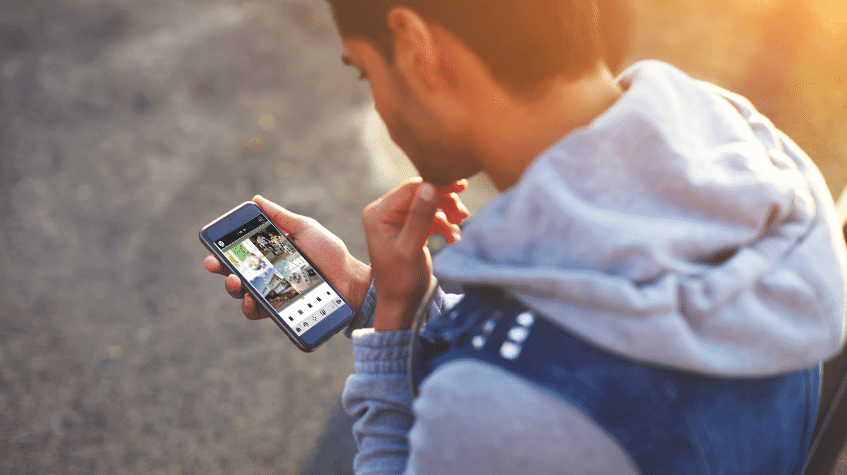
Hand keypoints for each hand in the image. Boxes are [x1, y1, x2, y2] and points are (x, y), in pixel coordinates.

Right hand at [203, 195, 371, 319]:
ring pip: (243, 295)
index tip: (212, 250)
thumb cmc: (329, 252)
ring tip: (237, 283)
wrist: (350, 279)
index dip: (223, 253)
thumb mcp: (305, 228)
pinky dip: (251, 308)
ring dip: (233, 289)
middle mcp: (268, 275)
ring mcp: (274, 293)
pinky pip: (259, 312)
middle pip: (236, 274)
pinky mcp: (282, 310)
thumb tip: (255, 199)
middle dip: (223, 271)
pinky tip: (251, 300)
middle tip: (218, 266)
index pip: (241, 254)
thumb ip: (281, 217)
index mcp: (271, 255)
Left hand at [362, 178, 468, 330]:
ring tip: (460, 224)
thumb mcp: (410, 249)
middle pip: (421, 193)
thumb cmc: (400, 281)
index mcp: (378, 213)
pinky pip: (430, 216)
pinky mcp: (408, 227)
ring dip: (447, 213)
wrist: (400, 303)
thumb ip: (419, 218)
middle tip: (463, 212)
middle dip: (444, 201)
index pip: (411, 188)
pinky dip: (444, 224)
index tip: (460, 187)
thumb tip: (430, 187)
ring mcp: (397, 219)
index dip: (436, 185)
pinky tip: (453, 236)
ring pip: (428, 203)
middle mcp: (384, 212)